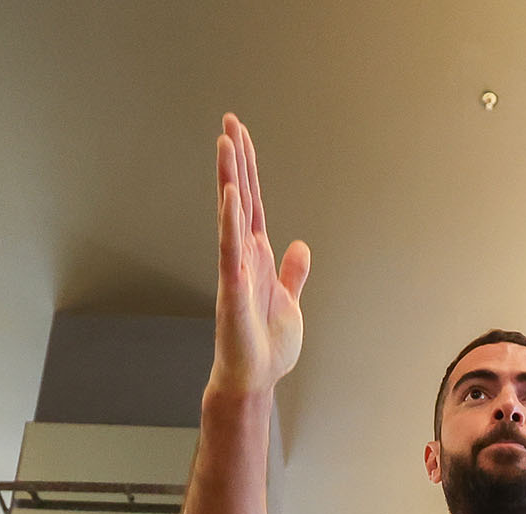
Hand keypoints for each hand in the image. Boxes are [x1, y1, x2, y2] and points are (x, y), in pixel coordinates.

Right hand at [208, 114, 308, 397]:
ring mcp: (236, 270)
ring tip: (225, 143)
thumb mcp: (289, 301)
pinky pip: (230, 249)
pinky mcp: (233, 290)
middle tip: (229, 122)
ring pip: (231, 215)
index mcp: (257, 256)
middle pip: (240, 198)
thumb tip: (300, 246)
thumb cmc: (265, 347)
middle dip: (236, 160)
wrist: (254, 379)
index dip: (248, 169)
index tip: (239, 136)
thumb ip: (292, 273)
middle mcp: (244, 256)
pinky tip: (231, 195)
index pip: (252, 202)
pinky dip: (230, 222)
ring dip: (230, 179)